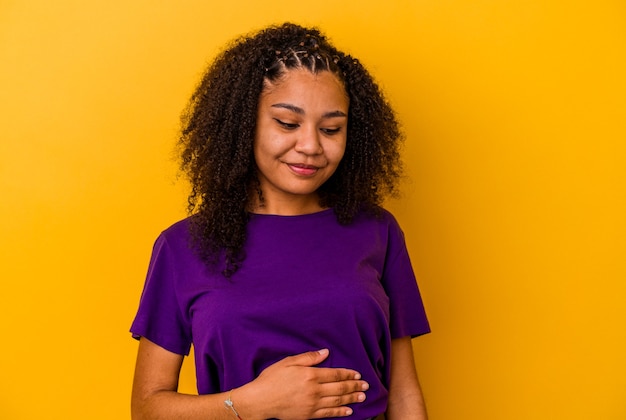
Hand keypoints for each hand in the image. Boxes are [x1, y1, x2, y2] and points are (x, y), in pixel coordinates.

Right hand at [241, 349, 368, 418]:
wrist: (260, 400)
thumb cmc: (272, 379)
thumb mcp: (289, 362)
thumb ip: (309, 357)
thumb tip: (326, 352)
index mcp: (310, 375)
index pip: (335, 374)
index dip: (348, 374)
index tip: (357, 374)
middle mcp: (314, 390)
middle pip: (339, 388)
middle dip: (354, 386)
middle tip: (366, 385)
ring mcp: (312, 404)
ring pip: (337, 401)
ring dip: (351, 398)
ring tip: (362, 396)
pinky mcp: (308, 415)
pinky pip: (328, 413)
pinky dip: (340, 412)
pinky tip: (348, 411)